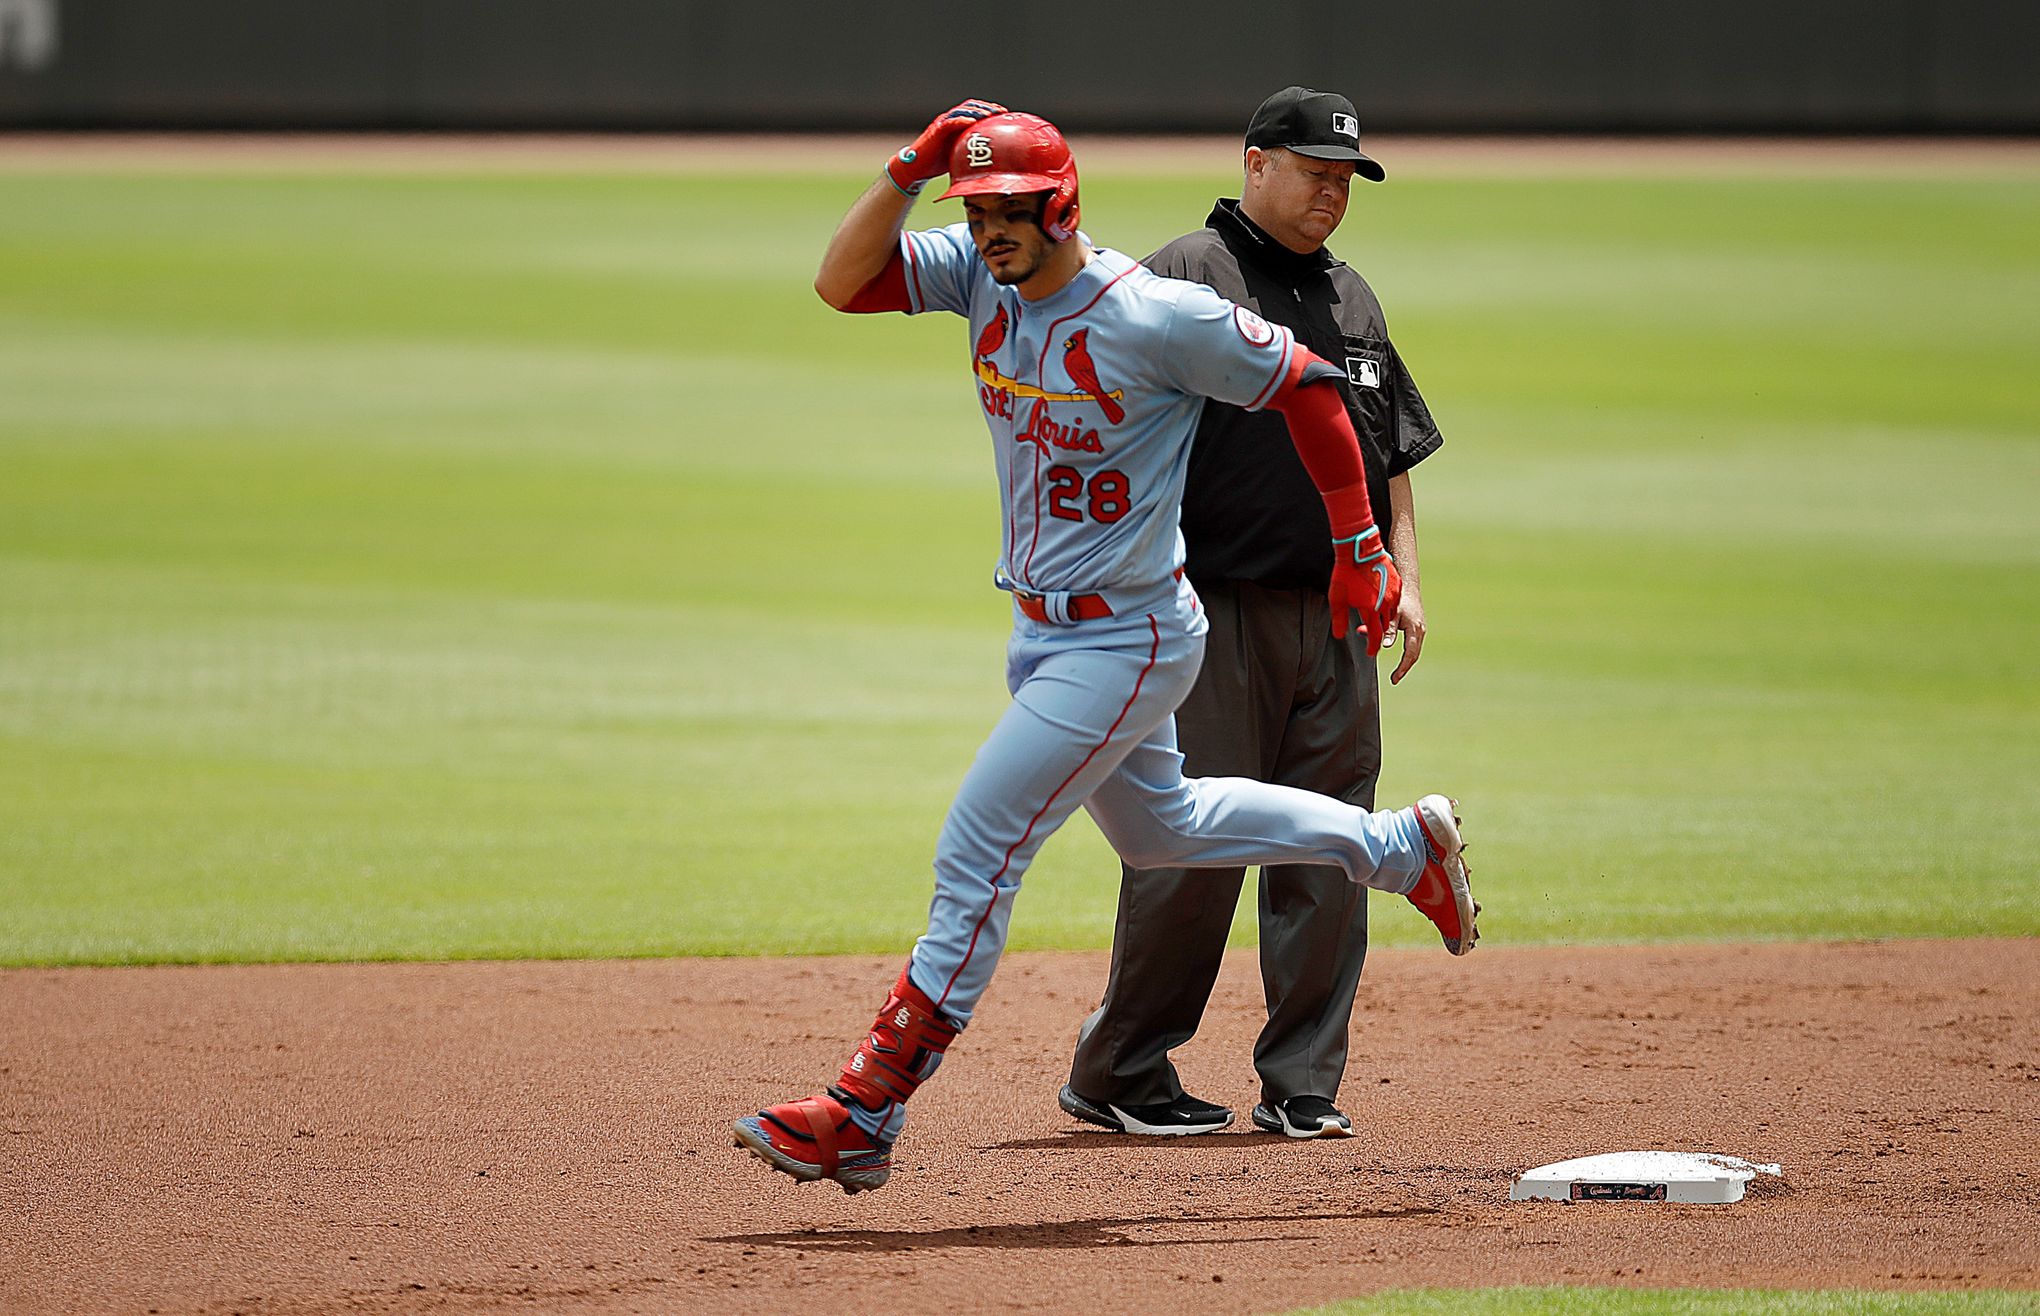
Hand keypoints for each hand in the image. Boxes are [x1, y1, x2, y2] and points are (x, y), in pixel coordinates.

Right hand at [886, 100, 1007, 193]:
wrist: (916, 167)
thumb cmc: (937, 163)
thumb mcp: (959, 156)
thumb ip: (972, 152)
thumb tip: (993, 161)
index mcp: (956, 124)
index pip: (974, 110)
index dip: (988, 109)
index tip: (1003, 114)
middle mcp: (949, 120)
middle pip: (970, 106)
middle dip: (986, 107)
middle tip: (1000, 112)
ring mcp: (942, 124)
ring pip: (961, 111)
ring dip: (976, 111)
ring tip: (989, 114)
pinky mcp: (936, 130)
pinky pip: (950, 122)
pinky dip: (962, 120)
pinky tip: (972, 121)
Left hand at [1329, 525, 1402, 656]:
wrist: (1359, 549)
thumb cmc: (1345, 574)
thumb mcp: (1337, 600)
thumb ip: (1339, 620)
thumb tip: (1340, 636)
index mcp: (1371, 610)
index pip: (1375, 636)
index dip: (1372, 647)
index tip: (1370, 652)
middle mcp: (1386, 605)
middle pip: (1385, 627)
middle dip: (1378, 635)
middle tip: (1370, 640)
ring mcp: (1393, 594)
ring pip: (1391, 615)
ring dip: (1383, 621)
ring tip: (1373, 622)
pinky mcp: (1396, 584)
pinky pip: (1395, 601)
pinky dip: (1388, 607)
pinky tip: (1379, 606)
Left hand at [1388, 585, 1425, 684]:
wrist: (1408, 586)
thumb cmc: (1398, 599)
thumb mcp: (1391, 614)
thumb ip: (1388, 630)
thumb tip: (1386, 646)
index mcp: (1414, 629)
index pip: (1410, 653)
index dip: (1402, 667)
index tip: (1394, 678)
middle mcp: (1420, 631)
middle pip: (1414, 655)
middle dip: (1405, 669)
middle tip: (1394, 680)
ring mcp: (1420, 630)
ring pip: (1415, 651)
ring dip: (1406, 663)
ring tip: (1397, 674)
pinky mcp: (1417, 629)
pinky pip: (1413, 646)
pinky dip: (1407, 655)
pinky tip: (1401, 662)